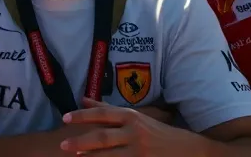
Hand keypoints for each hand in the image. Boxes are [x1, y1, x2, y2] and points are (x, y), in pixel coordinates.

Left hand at [60, 98, 187, 152]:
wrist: (187, 150)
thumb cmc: (157, 132)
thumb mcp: (135, 117)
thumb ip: (108, 110)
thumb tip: (83, 99)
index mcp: (132, 117)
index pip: (103, 114)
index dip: (83, 116)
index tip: (65, 118)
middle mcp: (135, 132)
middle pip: (103, 137)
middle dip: (81, 141)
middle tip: (63, 145)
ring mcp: (139, 151)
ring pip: (109, 156)